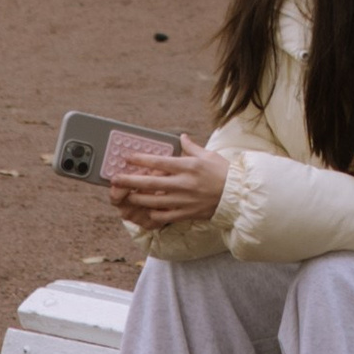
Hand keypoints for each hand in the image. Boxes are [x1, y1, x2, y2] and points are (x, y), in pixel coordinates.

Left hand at [109, 137, 227, 228]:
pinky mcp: (186, 214)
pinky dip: (153, 214)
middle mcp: (184, 183)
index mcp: (188, 166)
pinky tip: (147, 210)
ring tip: (126, 195)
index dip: (140, 160)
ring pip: (153, 201)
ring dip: (137, 198)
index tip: (127, 157)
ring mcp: (184, 200)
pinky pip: (164, 216)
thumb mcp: (209, 156)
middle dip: (129, 180)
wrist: (238, 196)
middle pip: (150, 183)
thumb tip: (181, 137)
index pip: (159, 162)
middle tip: (115, 179)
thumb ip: (192, 147)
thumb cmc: (224, 173)